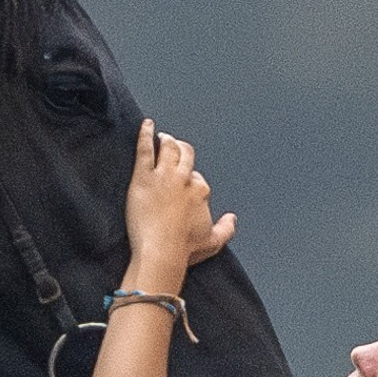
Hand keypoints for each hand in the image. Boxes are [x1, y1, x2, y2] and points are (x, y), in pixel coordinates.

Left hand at [122, 120, 236, 293]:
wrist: (162, 251)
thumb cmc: (184, 249)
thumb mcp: (213, 242)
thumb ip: (227, 229)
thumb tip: (233, 219)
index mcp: (200, 190)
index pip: (196, 176)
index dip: (190, 178)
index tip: (184, 182)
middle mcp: (184, 178)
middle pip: (186, 154)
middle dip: (182, 149)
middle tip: (175, 146)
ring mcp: (164, 175)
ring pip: (168, 148)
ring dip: (167, 140)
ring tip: (162, 136)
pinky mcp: (144, 176)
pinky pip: (146, 149)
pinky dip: (146, 134)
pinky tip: (146, 125)